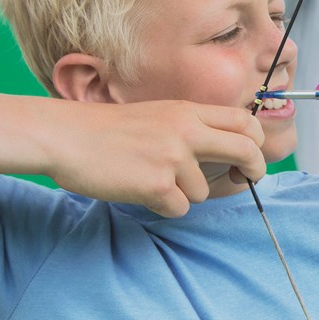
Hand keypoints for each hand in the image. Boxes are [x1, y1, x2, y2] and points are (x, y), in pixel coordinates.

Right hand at [49, 101, 266, 217]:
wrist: (63, 136)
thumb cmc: (105, 130)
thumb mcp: (157, 115)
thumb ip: (189, 129)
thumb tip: (223, 153)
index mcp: (187, 111)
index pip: (244, 121)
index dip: (256, 141)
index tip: (252, 156)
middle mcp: (186, 131)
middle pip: (246, 150)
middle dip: (255, 169)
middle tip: (248, 180)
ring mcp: (173, 158)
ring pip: (204, 190)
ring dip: (184, 193)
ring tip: (150, 178)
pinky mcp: (157, 184)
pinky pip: (179, 208)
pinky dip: (163, 205)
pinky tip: (139, 189)